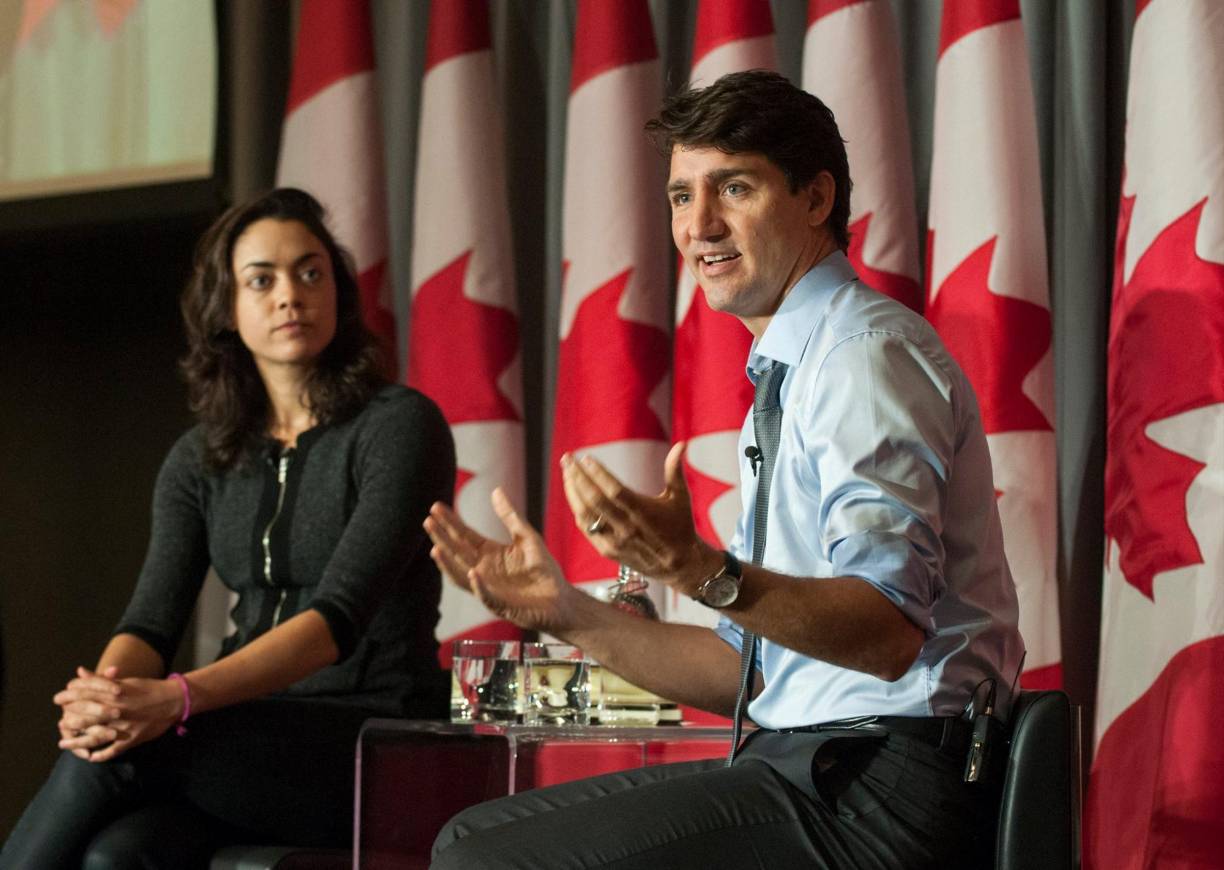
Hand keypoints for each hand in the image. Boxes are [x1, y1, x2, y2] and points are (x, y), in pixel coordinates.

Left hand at [57, 673, 182, 761]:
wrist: (175, 700)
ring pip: (95, 736)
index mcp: (115, 693)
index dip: (68, 697)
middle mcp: (117, 710)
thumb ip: (101, 680)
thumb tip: (80, 672)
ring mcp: (124, 726)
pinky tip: (91, 757)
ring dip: (77, 742)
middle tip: (60, 723)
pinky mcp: (133, 738)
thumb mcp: (126, 682)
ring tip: (64, 743)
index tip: (58, 699)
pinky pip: (113, 750)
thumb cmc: (149, 688)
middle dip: (69, 719)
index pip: (85, 694)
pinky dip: (101, 755)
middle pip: (85, 716)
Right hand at [424, 488, 575, 633]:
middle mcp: (483, 570)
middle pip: (458, 552)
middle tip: (428, 520)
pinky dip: (479, 585)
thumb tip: (495, 491)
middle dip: (442, 537)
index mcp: (489, 554)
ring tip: (436, 548)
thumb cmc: (543, 570)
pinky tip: (473, 573)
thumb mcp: (527, 537)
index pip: (464, 535)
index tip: (436, 507)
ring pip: (462, 575)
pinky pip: (486, 596)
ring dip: (449, 564)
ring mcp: (488, 588)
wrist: (561, 599)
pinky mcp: (500, 605)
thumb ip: (510, 517)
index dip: (450, 522)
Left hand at [561, 442, 721, 591]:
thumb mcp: (680, 498)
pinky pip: (587, 528)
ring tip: (567, 473)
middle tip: (567, 459)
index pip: (614, 491)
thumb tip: (681, 444)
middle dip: (577, 477)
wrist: (679, 565)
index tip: (585, 458)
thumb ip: (675, 470)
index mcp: (643, 513)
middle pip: (594, 500)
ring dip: (572, 492)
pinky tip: (574, 494)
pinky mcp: (608, 550)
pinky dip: (578, 510)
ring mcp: (615, 541)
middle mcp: (627, 528)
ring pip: (585, 514)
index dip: (598, 474)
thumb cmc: (680, 527)